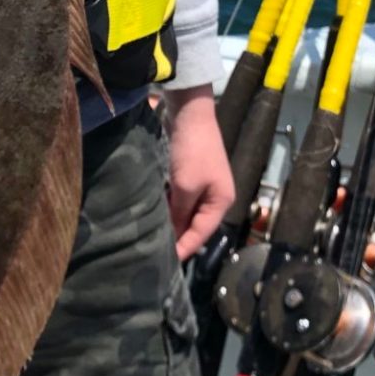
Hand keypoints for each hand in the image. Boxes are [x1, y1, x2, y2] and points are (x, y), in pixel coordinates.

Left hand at [163, 85, 235, 260]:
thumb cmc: (192, 152)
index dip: (184, 248)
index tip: (165, 262)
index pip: (202, 234)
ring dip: (172, 221)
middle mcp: (216, 196)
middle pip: (196, 225)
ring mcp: (204, 184)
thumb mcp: (185, 186)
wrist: (190, 113)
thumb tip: (173, 234)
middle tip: (154, 252)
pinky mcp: (191, 174)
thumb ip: (179, 213)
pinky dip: (170, 207)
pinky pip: (181, 199)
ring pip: (187, 212)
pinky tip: (155, 213)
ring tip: (152, 236)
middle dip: (178, 237)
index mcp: (222, 201)